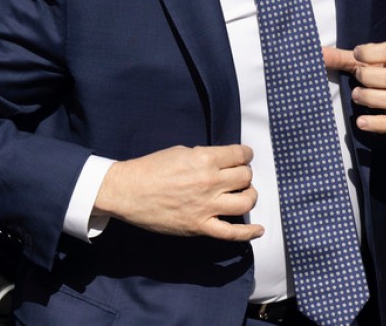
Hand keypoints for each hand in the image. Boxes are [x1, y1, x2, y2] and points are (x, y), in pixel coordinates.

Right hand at [92, 144, 262, 241]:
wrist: (127, 191)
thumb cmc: (150, 169)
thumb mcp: (179, 152)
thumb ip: (204, 157)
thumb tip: (222, 163)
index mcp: (204, 159)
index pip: (240, 155)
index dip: (245, 154)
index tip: (244, 157)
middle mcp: (210, 182)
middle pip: (246, 177)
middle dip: (245, 174)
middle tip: (237, 176)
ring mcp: (207, 206)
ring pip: (246, 201)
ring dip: (249, 196)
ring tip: (242, 194)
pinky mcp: (200, 226)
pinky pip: (232, 233)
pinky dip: (249, 233)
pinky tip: (258, 230)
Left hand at [323, 41, 385, 133]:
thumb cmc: (385, 69)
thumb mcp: (369, 60)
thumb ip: (343, 57)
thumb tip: (317, 53)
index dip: (372, 53)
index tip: (356, 55)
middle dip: (370, 78)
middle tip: (358, 77)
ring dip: (371, 99)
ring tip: (356, 95)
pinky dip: (377, 124)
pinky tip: (361, 122)